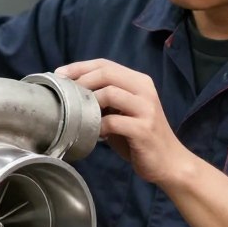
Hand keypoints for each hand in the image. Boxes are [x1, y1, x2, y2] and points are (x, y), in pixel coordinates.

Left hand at [55, 59, 186, 184]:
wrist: (168, 161)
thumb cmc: (140, 137)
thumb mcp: (123, 112)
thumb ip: (105, 99)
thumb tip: (72, 92)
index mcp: (139, 82)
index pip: (106, 64)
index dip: (80, 67)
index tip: (59, 74)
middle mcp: (145, 90)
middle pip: (107, 73)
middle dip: (80, 80)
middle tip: (64, 92)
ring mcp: (146, 109)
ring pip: (110, 93)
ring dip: (89, 102)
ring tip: (78, 113)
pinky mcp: (143, 129)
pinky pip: (113, 122)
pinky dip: (98, 126)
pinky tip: (93, 133)